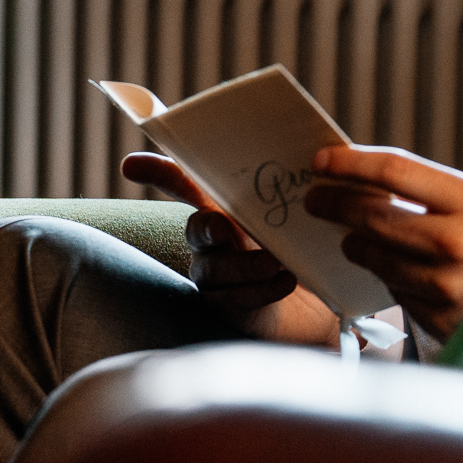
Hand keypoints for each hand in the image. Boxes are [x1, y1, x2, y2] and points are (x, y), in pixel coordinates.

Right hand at [121, 152, 341, 347]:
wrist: (326, 309)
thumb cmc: (310, 252)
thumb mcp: (308, 216)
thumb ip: (304, 190)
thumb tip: (330, 152)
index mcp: (227, 210)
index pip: (187, 186)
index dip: (161, 173)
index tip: (131, 165)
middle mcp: (213, 243)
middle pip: (197, 229)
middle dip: (207, 226)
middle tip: (223, 226)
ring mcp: (217, 278)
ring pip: (215, 269)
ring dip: (245, 263)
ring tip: (276, 261)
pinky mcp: (230, 310)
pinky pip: (237, 299)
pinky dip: (262, 289)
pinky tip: (286, 280)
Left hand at [302, 145, 462, 340]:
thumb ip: (426, 192)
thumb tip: (360, 182)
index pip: (395, 172)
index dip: (351, 164)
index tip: (322, 161)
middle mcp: (456, 243)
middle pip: (374, 217)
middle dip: (335, 205)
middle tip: (316, 200)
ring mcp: (446, 285)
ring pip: (375, 258)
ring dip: (356, 244)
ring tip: (351, 236)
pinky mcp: (439, 318)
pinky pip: (393, 290)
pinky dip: (387, 275)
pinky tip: (393, 266)